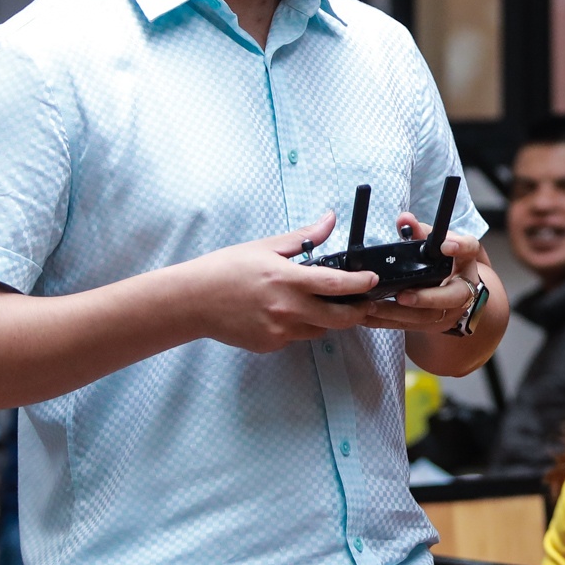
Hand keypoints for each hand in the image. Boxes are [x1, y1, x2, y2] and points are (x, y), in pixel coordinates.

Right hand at [182, 212, 380, 351]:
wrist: (193, 301)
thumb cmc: (226, 269)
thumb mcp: (265, 246)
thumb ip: (304, 237)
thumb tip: (330, 219)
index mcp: (288, 280)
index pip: (337, 285)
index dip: (361, 284)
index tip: (372, 280)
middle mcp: (288, 309)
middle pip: (340, 318)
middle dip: (358, 312)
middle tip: (365, 303)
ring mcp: (280, 331)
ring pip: (320, 330)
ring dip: (327, 319)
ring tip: (319, 303)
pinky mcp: (270, 344)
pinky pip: (297, 337)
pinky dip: (299, 325)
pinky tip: (284, 312)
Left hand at [363, 212, 484, 332]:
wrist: (457, 291)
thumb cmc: (445, 263)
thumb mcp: (437, 244)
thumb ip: (420, 231)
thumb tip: (404, 219)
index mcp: (465, 262)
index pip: (470, 250)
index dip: (460, 247)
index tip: (445, 245)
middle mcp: (463, 289)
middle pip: (451, 296)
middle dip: (425, 298)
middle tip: (402, 296)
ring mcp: (448, 311)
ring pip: (426, 317)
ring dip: (397, 313)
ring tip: (372, 307)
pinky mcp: (431, 324)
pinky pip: (408, 325)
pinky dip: (385, 322)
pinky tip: (365, 316)